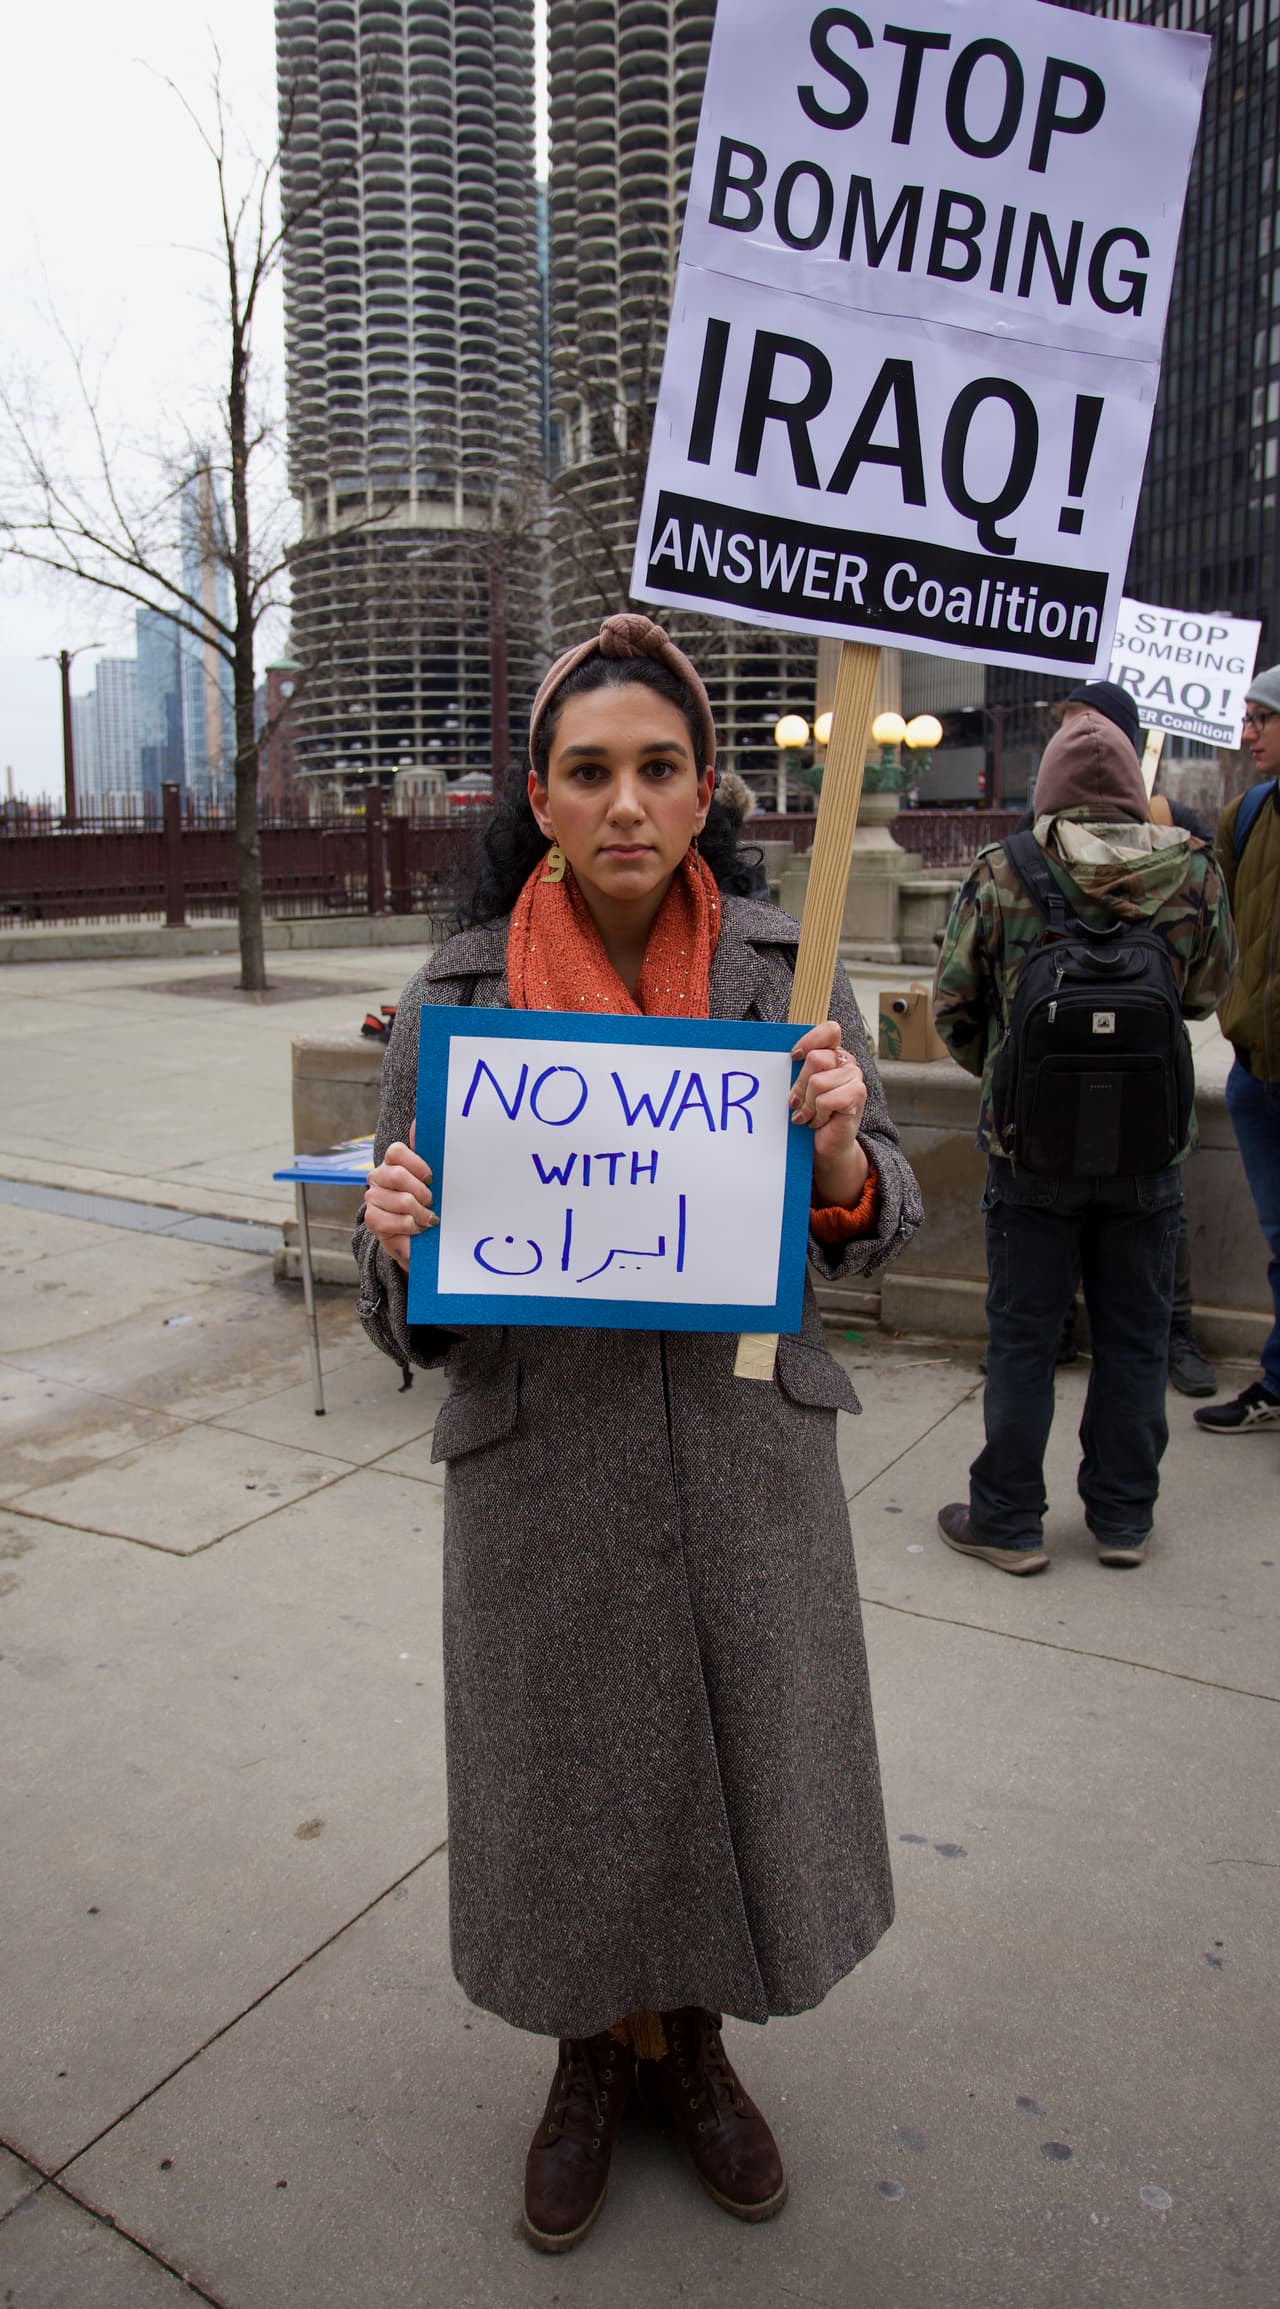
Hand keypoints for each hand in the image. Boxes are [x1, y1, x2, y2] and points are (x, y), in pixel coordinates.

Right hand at [364, 1121, 434, 1272]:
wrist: (421, 1237)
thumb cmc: (430, 1204)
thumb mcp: (436, 1179)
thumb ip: (431, 1153)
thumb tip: (419, 1124)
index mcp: (393, 1162)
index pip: (396, 1152)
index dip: (417, 1165)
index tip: (432, 1178)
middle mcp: (379, 1176)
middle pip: (398, 1175)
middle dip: (422, 1192)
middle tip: (432, 1202)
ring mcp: (373, 1197)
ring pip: (401, 1200)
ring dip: (420, 1213)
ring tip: (427, 1218)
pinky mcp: (371, 1218)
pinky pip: (392, 1220)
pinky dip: (410, 1226)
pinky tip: (416, 1228)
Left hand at [790, 1021, 869, 1206]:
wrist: (824, 1145)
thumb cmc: (808, 1113)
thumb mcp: (799, 1086)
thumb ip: (796, 1068)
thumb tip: (774, 1055)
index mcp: (833, 1053)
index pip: (830, 1030)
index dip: (809, 1041)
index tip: (793, 1057)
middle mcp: (847, 1062)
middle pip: (816, 1058)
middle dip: (800, 1085)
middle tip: (797, 1102)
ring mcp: (855, 1078)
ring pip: (818, 1082)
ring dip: (808, 1104)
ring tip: (809, 1114)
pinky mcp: (858, 1095)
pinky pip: (827, 1099)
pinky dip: (818, 1114)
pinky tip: (819, 1120)